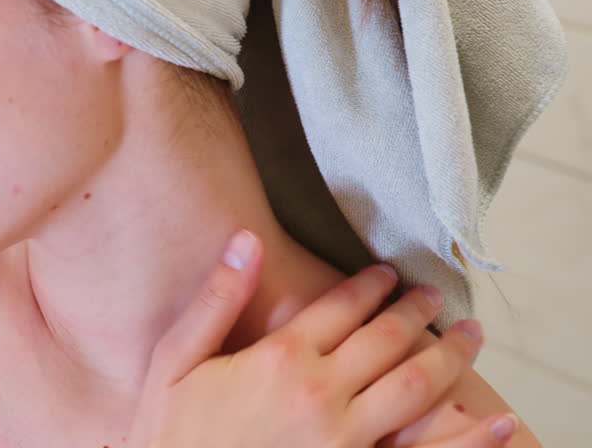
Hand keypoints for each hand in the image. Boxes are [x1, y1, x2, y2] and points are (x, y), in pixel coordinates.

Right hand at [125, 230, 518, 447]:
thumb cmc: (170, 432)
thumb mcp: (176, 359)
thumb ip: (218, 299)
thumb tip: (246, 239)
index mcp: (278, 358)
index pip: (341, 307)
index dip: (370, 286)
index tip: (388, 274)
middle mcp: (320, 393)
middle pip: (386, 341)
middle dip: (416, 312)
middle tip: (434, 297)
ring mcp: (344, 440)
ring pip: (414, 388)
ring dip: (446, 356)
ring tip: (467, 336)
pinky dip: (467, 438)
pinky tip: (496, 421)